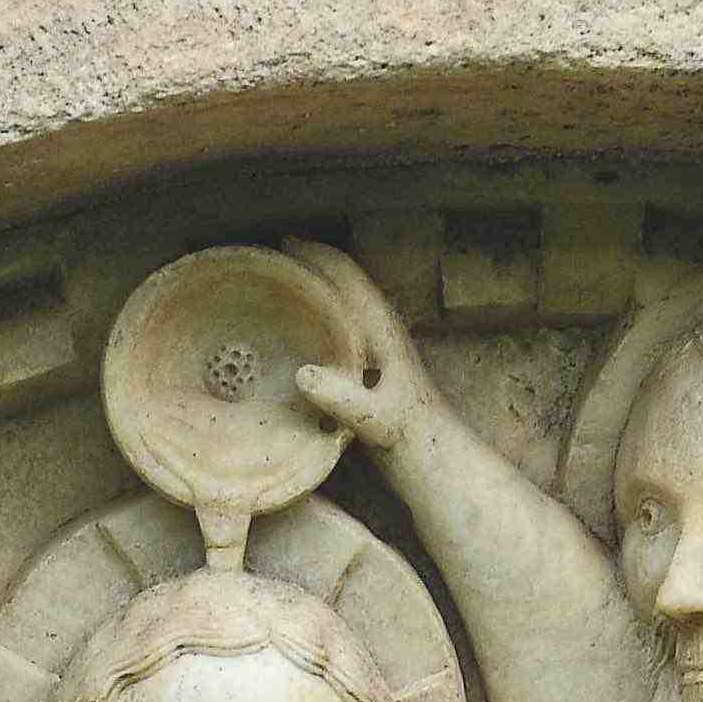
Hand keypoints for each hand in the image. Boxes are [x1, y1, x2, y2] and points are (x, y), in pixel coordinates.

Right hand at [285, 237, 430, 457]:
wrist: (434, 457)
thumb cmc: (409, 438)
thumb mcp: (374, 422)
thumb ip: (342, 400)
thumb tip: (302, 375)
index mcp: (381, 329)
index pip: (348, 276)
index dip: (317, 255)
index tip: (283, 244)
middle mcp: (380, 328)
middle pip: (342, 281)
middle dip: (310, 264)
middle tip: (269, 262)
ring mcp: (376, 344)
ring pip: (341, 301)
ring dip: (314, 289)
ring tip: (276, 288)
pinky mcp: (370, 362)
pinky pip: (338, 325)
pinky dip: (316, 316)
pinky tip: (293, 332)